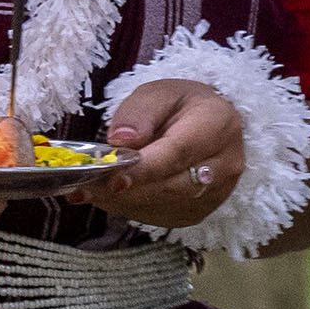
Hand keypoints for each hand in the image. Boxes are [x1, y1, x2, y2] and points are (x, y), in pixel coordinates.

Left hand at [91, 81, 247, 236]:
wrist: (207, 125)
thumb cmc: (179, 106)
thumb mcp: (158, 93)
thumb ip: (139, 112)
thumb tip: (122, 140)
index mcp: (218, 125)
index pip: (179, 153)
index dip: (144, 168)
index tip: (112, 177)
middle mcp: (225, 164)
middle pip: (170, 185)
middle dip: (124, 189)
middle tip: (84, 186)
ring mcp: (216, 194)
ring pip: (163, 205)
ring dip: (122, 201)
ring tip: (88, 190)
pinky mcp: (200, 211)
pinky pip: (160, 216)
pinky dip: (130, 208)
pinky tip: (110, 195)